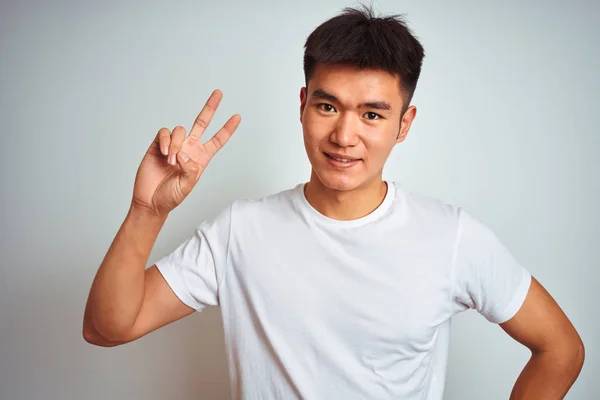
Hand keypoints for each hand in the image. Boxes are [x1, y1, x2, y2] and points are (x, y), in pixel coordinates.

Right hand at [131, 89, 240, 216]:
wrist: (150, 200)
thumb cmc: (170, 196)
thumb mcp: (187, 186)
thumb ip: (190, 170)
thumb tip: (184, 154)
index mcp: (201, 158)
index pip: (217, 140)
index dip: (227, 129)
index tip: (237, 117)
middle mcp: (189, 148)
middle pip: (202, 122)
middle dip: (210, 107)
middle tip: (219, 93)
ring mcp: (174, 145)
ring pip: (180, 130)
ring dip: (176, 144)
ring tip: (170, 161)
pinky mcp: (158, 144)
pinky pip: (164, 133)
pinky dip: (165, 141)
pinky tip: (164, 153)